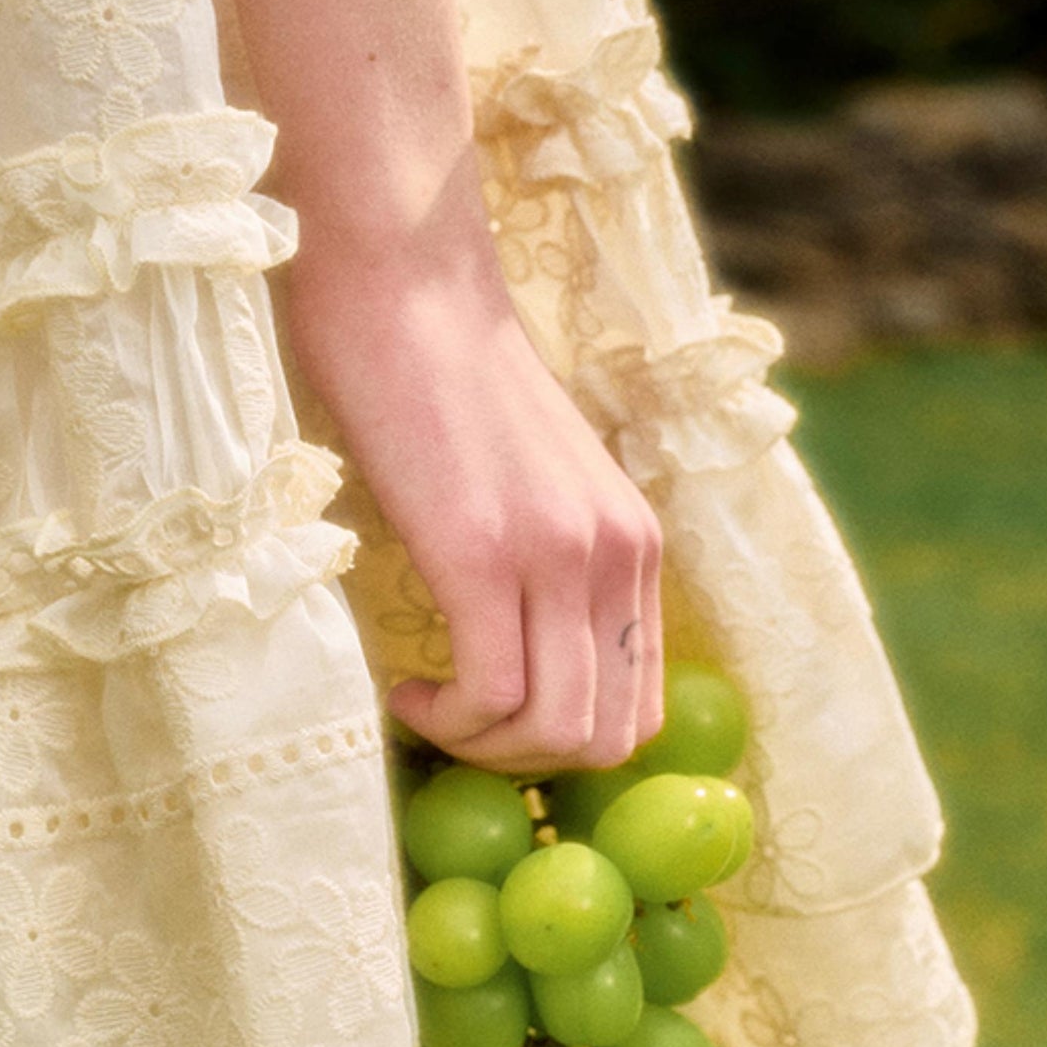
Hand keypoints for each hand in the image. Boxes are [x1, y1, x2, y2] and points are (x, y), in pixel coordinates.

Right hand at [283, 184, 665, 776]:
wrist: (405, 286)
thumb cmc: (443, 382)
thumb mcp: (532, 484)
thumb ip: (551, 558)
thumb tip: (525, 652)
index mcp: (634, 542)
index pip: (640, 706)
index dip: (564, 740)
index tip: (493, 715)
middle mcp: (617, 556)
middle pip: (606, 738)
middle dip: (523, 760)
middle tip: (456, 722)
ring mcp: (556, 556)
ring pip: (554, 731)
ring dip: (482, 747)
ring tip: (429, 705)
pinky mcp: (482, 554)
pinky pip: (491, 696)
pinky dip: (446, 719)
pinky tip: (406, 687)